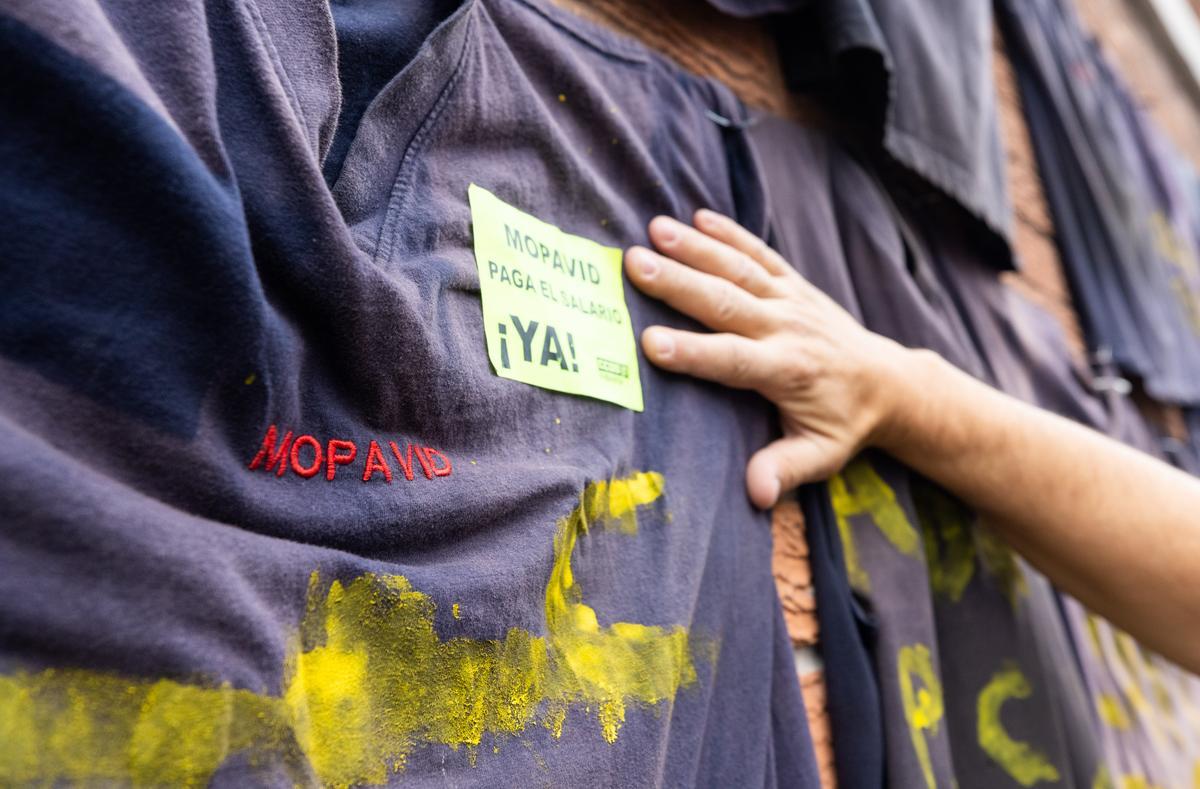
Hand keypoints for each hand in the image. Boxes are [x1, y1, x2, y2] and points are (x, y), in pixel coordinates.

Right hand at [625, 210, 913, 507]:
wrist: (889, 383)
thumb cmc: (844, 424)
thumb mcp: (821, 456)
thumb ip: (785, 470)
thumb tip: (757, 494)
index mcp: (786, 371)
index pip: (732, 359)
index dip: (691, 352)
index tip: (649, 342)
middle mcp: (786, 328)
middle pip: (725, 302)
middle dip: (678, 282)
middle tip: (634, 263)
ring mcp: (790, 301)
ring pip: (739, 269)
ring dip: (696, 247)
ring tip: (654, 229)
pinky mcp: (794, 284)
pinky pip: (761, 253)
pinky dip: (730, 233)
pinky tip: (697, 217)